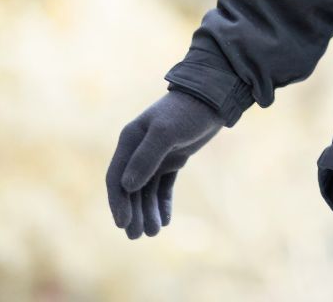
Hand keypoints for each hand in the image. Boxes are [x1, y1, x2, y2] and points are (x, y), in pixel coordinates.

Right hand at [105, 90, 222, 238]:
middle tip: (137, 236)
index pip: (116, 178)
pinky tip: (165, 219)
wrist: (215, 97)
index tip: (123, 223)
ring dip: (148, 210)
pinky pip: (164, 186)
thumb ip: (146, 157)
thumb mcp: (166, 132)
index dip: (117, 202)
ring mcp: (156, 155)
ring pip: (147, 190)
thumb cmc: (188, 111)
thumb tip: (126, 186)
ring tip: (153, 233)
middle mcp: (138, 150)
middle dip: (133, 212)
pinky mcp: (174, 159)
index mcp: (130, 141)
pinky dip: (163, 202)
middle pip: (130, 188)